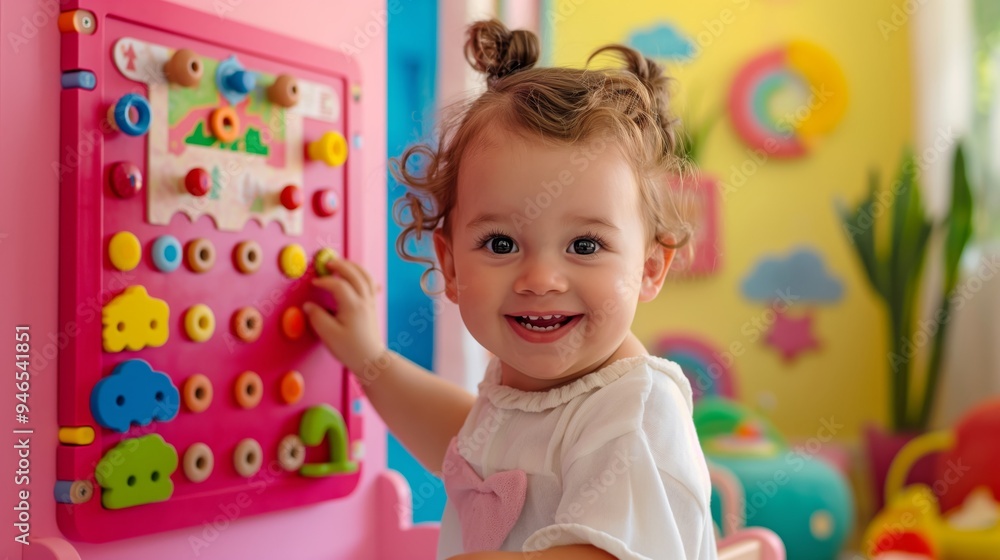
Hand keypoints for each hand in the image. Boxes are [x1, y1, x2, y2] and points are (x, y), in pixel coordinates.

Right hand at [303, 256, 383, 376]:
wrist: (371, 360)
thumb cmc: (350, 349)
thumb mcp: (328, 335)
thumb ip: (317, 317)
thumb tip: (308, 305)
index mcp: (353, 306)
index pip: (338, 285)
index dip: (324, 282)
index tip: (314, 283)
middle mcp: (364, 301)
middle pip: (355, 275)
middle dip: (341, 266)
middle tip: (328, 262)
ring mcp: (370, 303)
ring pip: (366, 277)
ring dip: (354, 267)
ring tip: (342, 263)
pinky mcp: (372, 307)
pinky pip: (371, 285)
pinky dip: (364, 276)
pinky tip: (360, 276)